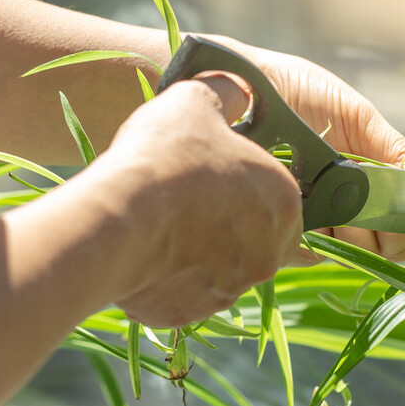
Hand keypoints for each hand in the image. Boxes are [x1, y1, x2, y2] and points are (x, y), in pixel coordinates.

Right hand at [100, 74, 303, 326]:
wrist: (119, 218)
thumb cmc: (168, 155)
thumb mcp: (198, 102)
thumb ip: (226, 97)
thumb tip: (236, 92)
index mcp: (285, 203)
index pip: (279, 197)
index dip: (246, 186)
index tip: (215, 177)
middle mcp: (270, 254)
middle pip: (256, 238)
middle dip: (227, 225)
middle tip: (187, 203)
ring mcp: (232, 289)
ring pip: (221, 270)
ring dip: (198, 253)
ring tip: (159, 226)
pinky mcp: (192, 313)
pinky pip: (184, 294)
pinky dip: (168, 279)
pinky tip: (143, 255)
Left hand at [229, 40, 404, 262]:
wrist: (235, 84)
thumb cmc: (295, 91)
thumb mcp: (356, 117)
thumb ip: (398, 153)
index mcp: (376, 175)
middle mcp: (352, 205)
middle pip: (395, 244)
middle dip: (393, 229)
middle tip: (371, 202)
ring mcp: (320, 221)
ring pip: (361, 251)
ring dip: (355, 228)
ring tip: (328, 192)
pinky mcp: (284, 230)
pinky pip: (316, 250)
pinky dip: (318, 230)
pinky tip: (302, 201)